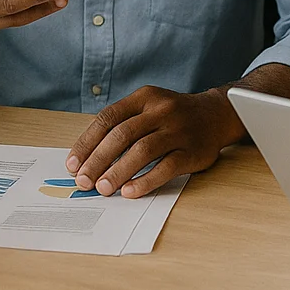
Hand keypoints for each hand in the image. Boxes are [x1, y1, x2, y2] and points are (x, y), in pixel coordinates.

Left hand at [65, 87, 243, 198]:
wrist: (216, 114)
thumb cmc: (173, 116)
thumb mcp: (148, 107)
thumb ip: (124, 126)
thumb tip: (90, 159)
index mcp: (144, 97)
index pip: (108, 118)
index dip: (87, 142)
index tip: (73, 164)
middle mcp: (161, 110)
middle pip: (122, 135)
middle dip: (98, 160)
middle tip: (84, 181)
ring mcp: (178, 129)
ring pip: (143, 150)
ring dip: (118, 171)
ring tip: (103, 189)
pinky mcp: (192, 151)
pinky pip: (166, 167)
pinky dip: (146, 181)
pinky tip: (130, 191)